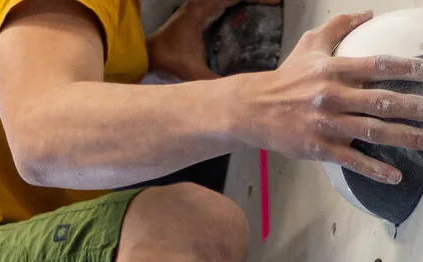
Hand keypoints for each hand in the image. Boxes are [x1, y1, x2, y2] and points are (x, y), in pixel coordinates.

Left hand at [147, 0, 279, 81]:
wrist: (147, 55)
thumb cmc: (167, 59)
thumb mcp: (193, 72)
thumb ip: (215, 81)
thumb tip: (239, 91)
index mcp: (200, 9)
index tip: (274, 0)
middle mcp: (200, 3)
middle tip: (275, 3)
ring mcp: (198, 7)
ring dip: (245, 1)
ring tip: (266, 5)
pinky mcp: (198, 14)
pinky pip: (222, 3)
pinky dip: (237, 5)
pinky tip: (247, 12)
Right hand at [233, 11, 422, 183]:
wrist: (253, 109)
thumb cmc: (287, 77)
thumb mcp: (310, 45)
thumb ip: (340, 27)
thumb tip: (368, 14)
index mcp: (333, 69)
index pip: (377, 65)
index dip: (406, 68)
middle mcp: (332, 96)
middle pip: (382, 101)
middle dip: (415, 106)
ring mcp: (326, 124)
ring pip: (372, 132)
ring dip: (404, 137)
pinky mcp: (319, 148)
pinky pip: (352, 160)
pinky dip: (374, 169)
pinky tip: (395, 175)